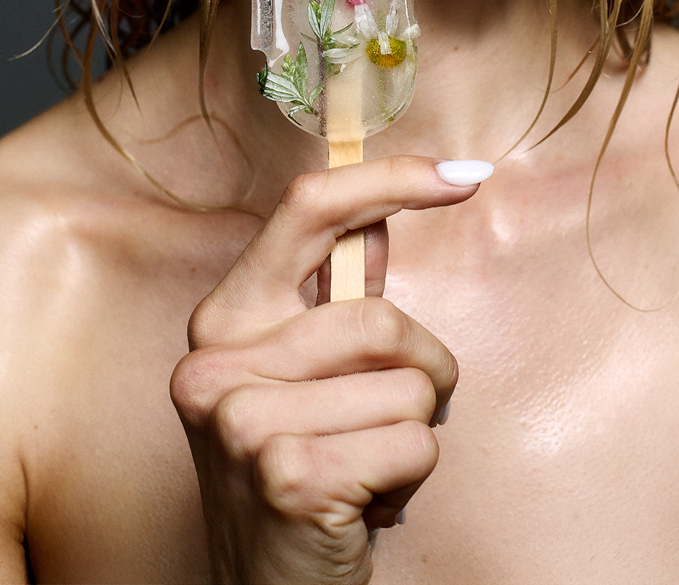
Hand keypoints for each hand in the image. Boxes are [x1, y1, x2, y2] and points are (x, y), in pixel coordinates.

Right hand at [170, 155, 485, 584]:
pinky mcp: (288, 475)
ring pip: (407, 381)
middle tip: (401, 411)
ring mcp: (244, 420)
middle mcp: (216, 361)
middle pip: (379, 314)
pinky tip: (364, 502)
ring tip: (370, 463)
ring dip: (416, 427)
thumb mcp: (301, 376)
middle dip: (422, 367)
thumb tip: (383, 213)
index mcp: (223, 318)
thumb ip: (334, 296)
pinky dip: (412, 474)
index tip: (462, 176)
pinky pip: (413, 441)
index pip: (308, 208)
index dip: (391, 179)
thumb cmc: (299, 472)